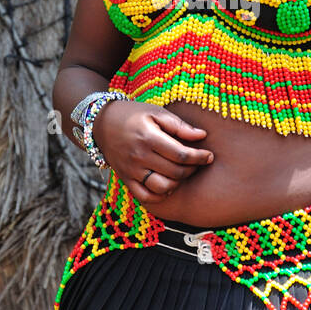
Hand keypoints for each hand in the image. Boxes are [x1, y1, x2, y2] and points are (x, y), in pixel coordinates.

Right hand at [91, 101, 213, 202]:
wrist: (101, 123)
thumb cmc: (134, 115)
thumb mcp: (156, 113)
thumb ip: (179, 126)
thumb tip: (202, 136)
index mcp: (149, 137)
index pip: (181, 155)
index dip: (199, 157)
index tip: (209, 156)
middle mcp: (139, 156)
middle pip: (175, 172)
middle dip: (193, 169)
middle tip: (198, 162)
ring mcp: (131, 170)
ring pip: (162, 187)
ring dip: (178, 183)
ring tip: (183, 172)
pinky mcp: (126, 179)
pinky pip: (146, 196)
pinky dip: (160, 195)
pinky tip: (168, 184)